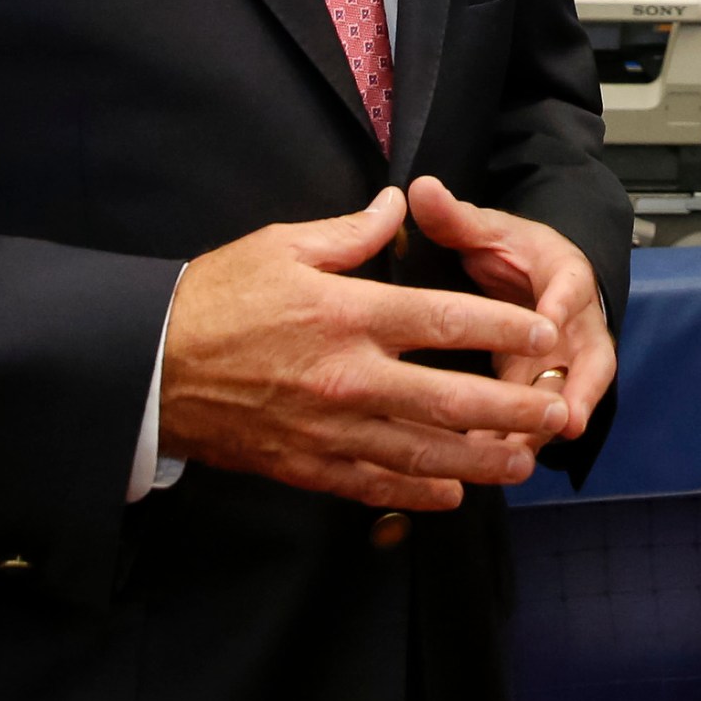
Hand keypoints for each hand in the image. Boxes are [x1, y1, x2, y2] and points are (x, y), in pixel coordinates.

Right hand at [157, 186, 570, 509]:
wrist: (148, 367)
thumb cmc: (214, 299)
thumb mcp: (282, 245)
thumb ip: (352, 232)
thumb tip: (401, 205)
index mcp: (348, 314)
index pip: (445, 322)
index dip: (502, 330)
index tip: (543, 335)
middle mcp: (348, 377)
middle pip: (448, 399)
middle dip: (509, 408)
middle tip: (553, 408)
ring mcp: (329, 429)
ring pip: (420, 453)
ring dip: (479, 461)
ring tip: (522, 463)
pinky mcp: (306, 465)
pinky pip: (373, 485)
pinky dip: (417, 493)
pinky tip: (451, 494)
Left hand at [407, 175, 613, 447]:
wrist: (535, 276)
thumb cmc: (514, 251)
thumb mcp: (488, 230)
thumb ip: (456, 217)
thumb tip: (420, 188)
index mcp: (564, 275)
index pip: (571, 289)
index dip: (562, 306)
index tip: (548, 324)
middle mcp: (575, 323)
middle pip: (590, 359)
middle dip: (579, 391)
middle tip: (565, 420)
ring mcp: (564, 360)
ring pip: (565, 397)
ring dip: (545, 426)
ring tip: (516, 456)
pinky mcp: (545, 387)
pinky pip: (538, 417)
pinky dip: (518, 440)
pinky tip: (487, 463)